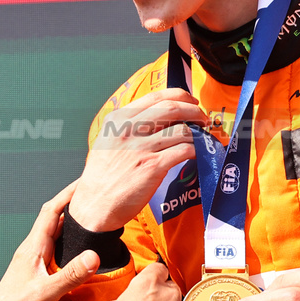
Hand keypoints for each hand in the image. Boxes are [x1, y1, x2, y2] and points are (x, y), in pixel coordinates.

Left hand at [0, 183, 100, 300]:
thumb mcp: (44, 294)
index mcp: (31, 250)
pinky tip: (85, 260)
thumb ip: (70, 275)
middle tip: (96, 200)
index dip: (67, 194)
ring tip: (96, 224)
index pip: (51, 212)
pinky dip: (73, 253)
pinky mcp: (39, 283)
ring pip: (58, 241)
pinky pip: (59, 260)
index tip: (84, 182)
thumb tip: (94, 255)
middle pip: (56, 223)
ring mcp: (36, 268)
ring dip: (75, 231)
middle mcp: (33, 254)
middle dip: (75, 208)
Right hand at [69, 89, 206, 231]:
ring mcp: (141, 147)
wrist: (95, 204)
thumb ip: (129, 126)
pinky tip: (198, 153)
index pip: (155, 97)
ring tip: (202, 138)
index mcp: (118, 119)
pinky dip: (196, 150)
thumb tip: (163, 117)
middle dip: (194, 111)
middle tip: (203, 119)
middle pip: (171, 109)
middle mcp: (128, 129)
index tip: (191, 101)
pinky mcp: (152, 166)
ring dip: (198, 133)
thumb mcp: (108, 141)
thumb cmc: (103, 175)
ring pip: (181, 130)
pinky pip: (184, 150)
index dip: (179, 96)